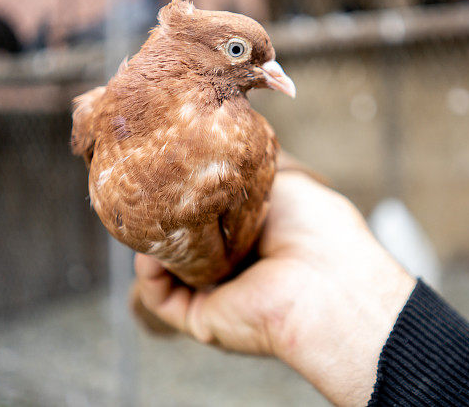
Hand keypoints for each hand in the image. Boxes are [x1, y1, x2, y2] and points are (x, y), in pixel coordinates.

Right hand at [134, 171, 414, 405]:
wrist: (325, 277)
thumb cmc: (315, 224)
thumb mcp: (280, 180)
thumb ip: (245, 172)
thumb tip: (222, 150)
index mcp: (258, 236)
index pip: (212, 217)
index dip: (189, 197)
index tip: (167, 173)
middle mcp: (238, 267)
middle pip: (186, 243)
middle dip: (164, 220)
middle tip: (145, 192)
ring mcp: (219, 295)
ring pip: (168, 271)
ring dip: (152, 245)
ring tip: (143, 217)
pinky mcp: (203, 320)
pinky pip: (162, 299)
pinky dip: (149, 275)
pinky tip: (148, 250)